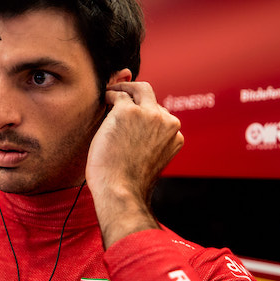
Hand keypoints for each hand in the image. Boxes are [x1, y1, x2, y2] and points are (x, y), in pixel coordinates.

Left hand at [86, 81, 182, 247]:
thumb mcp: (149, 161)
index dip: (143, 113)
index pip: (160, 114)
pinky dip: (110, 95)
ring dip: (123, 89)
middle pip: (152, 97)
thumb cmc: (128, 183)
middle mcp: (167, 122)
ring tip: (110, 93)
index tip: (130, 115)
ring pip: (138, 89)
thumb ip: (151, 143)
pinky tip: (104, 100)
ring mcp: (149, 115)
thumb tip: (137, 131)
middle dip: (136, 94)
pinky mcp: (128, 111)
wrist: (119, 191)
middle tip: (120, 93)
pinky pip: (118, 94)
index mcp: (175, 136)